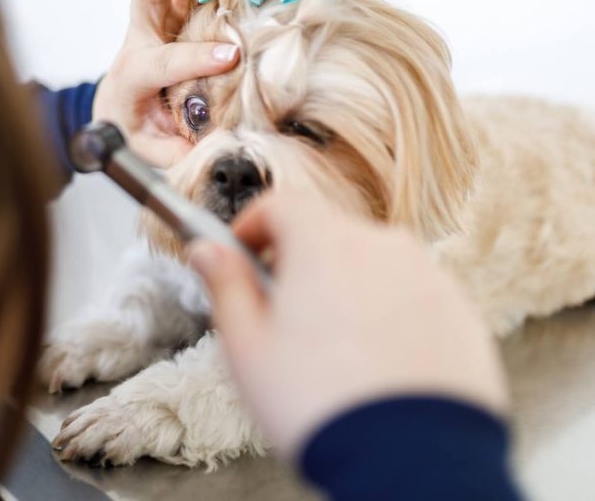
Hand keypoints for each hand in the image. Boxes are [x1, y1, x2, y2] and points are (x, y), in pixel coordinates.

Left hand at [92, 0, 239, 167]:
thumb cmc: (137, 135)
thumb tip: (219, 150)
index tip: (231, 56)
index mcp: (132, 78)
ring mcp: (150, 24)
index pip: (160, 62)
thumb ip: (182, 153)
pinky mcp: (165, 13)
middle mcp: (137, 43)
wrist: (116, 112)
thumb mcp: (155, 155)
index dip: (195, 58)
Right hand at [187, 191, 508, 456]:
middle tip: (280, 316)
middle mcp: (383, 247)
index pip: (281, 205)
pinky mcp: (462, 315)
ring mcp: (430, 279)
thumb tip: (207, 252)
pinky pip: (412, 301)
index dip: (251, 225)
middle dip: (299, 265)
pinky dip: (390, 319)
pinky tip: (374, 367)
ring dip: (347, 292)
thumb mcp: (247, 347)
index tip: (240, 253)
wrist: (411, 464)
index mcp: (325, 244)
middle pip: (329, 236)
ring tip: (331, 353)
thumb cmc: (319, 405)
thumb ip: (225, 286)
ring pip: (373, 269)